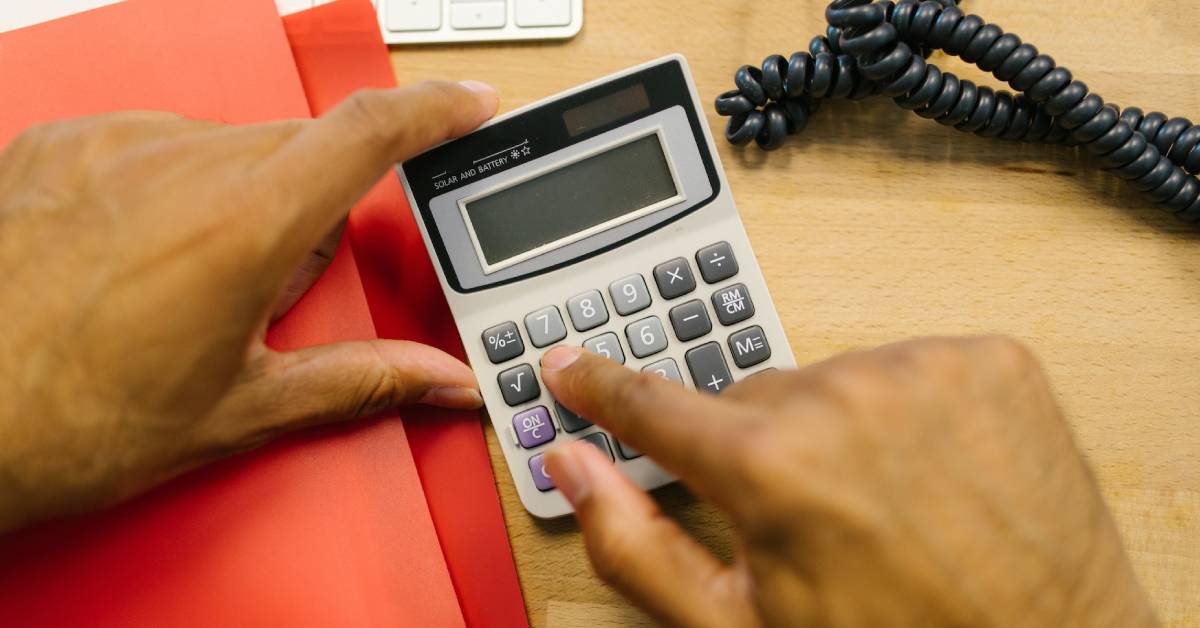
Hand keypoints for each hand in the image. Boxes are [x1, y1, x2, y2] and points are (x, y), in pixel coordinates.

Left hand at [0, 81, 498, 532]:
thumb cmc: (71, 423)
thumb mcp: (241, 410)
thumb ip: (362, 380)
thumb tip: (442, 381)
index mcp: (244, 228)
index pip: (368, 133)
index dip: (434, 111)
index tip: (468, 105)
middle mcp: (180, 166)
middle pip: (298, 150)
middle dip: (309, 208)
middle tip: (267, 287)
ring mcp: (112, 147)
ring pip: (226, 145)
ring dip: (237, 198)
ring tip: (184, 281)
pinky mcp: (60, 144)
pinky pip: (152, 141)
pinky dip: (168, 185)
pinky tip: (133, 253)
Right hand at [540, 337, 1157, 626]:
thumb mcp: (736, 626)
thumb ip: (633, 541)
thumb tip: (572, 467)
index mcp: (770, 464)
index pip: (653, 402)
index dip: (601, 385)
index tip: (571, 363)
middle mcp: (842, 397)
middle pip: (752, 399)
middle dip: (760, 450)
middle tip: (805, 515)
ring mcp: (924, 370)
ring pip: (833, 380)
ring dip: (838, 428)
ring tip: (882, 500)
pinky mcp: (987, 361)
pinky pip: (908, 366)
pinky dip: (906, 409)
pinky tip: (929, 471)